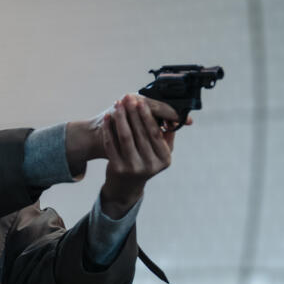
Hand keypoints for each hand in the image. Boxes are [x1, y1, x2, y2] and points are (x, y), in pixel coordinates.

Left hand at [99, 93, 192, 217]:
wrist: (126, 186)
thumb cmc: (145, 162)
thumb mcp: (160, 153)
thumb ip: (166, 135)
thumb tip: (176, 115)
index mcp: (164, 159)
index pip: (155, 133)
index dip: (147, 116)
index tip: (141, 101)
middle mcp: (151, 165)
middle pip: (140, 133)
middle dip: (133, 112)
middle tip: (127, 97)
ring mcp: (133, 168)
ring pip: (125, 137)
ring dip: (121, 118)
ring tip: (117, 104)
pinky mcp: (118, 168)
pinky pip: (111, 144)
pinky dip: (108, 130)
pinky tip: (107, 118)